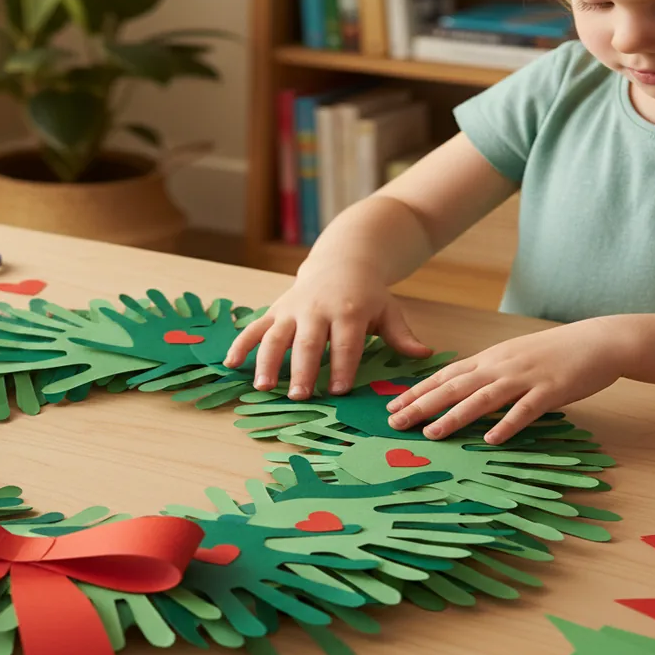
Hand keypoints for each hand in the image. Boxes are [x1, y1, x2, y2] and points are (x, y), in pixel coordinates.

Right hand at [223, 261, 432, 398]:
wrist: (343, 259)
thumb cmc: (368, 294)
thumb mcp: (388, 310)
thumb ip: (401, 335)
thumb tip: (425, 354)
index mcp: (348, 310)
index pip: (345, 342)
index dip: (341, 366)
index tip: (336, 390)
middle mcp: (317, 309)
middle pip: (308, 342)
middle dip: (302, 370)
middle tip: (299, 395)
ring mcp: (292, 309)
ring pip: (276, 336)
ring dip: (267, 362)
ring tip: (263, 387)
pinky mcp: (275, 310)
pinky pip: (254, 328)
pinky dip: (240, 345)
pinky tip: (230, 364)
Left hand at [385, 318, 625, 444]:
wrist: (597, 341)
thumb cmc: (551, 353)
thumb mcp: (510, 357)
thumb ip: (484, 373)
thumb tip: (456, 391)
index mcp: (489, 359)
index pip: (444, 375)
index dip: (416, 391)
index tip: (392, 406)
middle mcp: (500, 366)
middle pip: (454, 387)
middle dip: (422, 405)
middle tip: (396, 423)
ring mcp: (525, 378)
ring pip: (482, 398)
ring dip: (454, 417)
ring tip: (431, 434)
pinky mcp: (550, 390)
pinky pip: (525, 409)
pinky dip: (506, 424)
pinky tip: (490, 439)